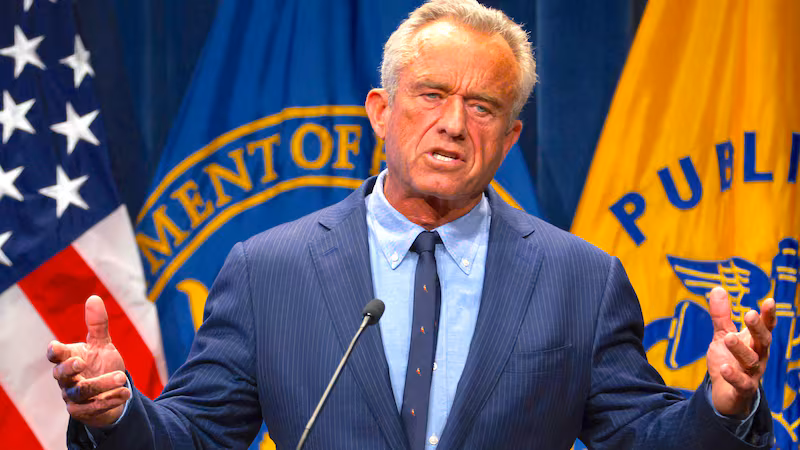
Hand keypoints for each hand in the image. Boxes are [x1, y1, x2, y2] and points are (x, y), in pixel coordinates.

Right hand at [47, 295, 129, 427]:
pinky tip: (126, 393)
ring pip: (82, 392)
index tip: (56, 346)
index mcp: (69, 359)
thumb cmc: (100, 365)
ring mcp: (73, 397)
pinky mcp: (84, 411)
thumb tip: (94, 297)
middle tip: (81, 362)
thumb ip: (98, 325)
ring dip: (102, 384)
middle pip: (61, 375)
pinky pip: (94, 408)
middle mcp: (67, 379)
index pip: (56, 355)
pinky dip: (111, 399)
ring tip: (122, 376)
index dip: (55, 352)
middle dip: (69, 369)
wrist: (110, 392)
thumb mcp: (101, 344)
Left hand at [706, 286, 775, 416]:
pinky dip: (734, 376)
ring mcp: (753, 374)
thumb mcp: (723, 335)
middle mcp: (759, 357)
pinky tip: (725, 368)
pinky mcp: (743, 389)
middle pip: (763, 342)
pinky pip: (742, 383)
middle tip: (750, 314)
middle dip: (758, 328)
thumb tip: (717, 288)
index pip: (765, 327)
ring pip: (751, 361)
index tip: (769, 301)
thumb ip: (721, 316)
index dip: (768, 315)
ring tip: (729, 338)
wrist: (725, 394)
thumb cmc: (729, 360)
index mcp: (755, 342)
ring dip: (741, 349)